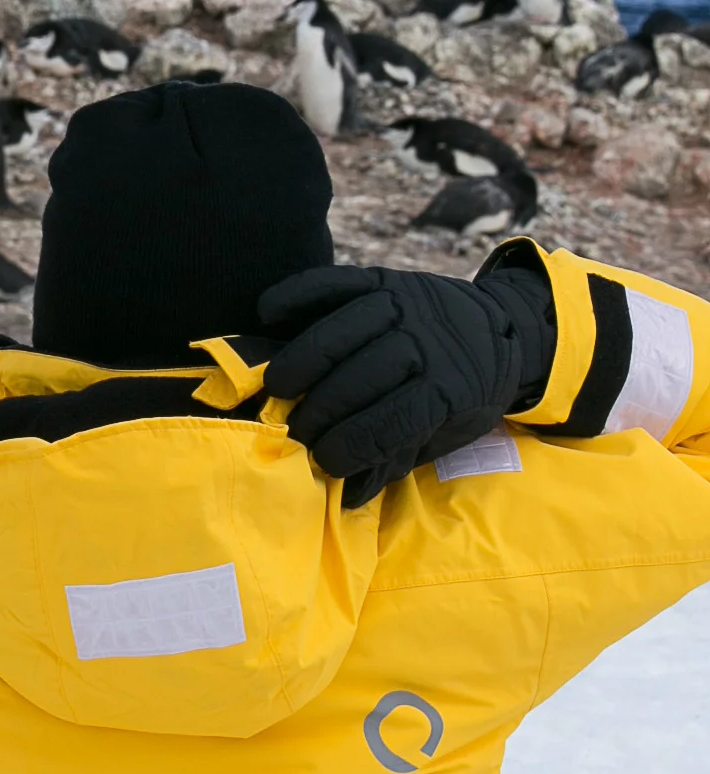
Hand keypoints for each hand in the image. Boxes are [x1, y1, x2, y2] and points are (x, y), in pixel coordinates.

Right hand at [257, 264, 553, 506]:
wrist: (503, 329)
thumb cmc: (465, 393)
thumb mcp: (448, 433)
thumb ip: (398, 456)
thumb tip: (347, 497)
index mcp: (453, 389)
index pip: (393, 421)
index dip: (352, 445)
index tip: (322, 461)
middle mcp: (430, 341)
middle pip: (364, 375)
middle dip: (323, 408)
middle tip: (295, 430)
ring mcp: (406, 303)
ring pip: (344, 329)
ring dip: (304, 359)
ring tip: (277, 386)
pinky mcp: (384, 277)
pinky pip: (336, 282)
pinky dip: (299, 294)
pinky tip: (268, 313)